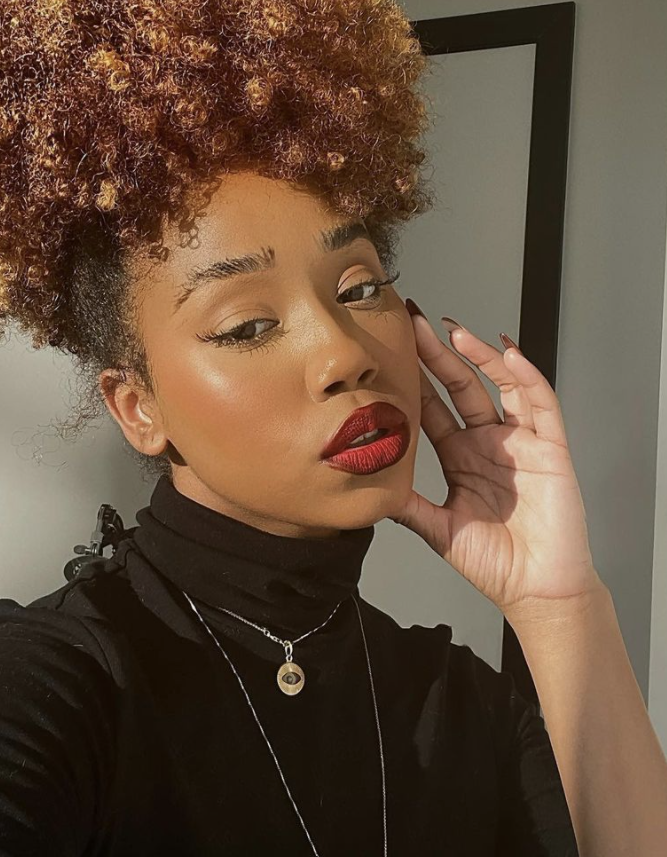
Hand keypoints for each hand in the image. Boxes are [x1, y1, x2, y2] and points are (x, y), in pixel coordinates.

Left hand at [394, 300, 602, 622]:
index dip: (414, 378)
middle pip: (460, 385)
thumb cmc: (494, 563)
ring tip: (453, 332)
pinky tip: (507, 353)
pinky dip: (526, 375)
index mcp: (460, 456)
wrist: (537, 590)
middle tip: (414, 323)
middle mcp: (488, 442)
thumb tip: (363, 484)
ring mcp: (520, 441)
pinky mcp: (550, 447)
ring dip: (478, 355)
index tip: (391, 351)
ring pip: (499, 384)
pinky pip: (540, 402)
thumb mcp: (437, 529)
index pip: (432, 407)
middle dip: (438, 354)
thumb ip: (406, 505)